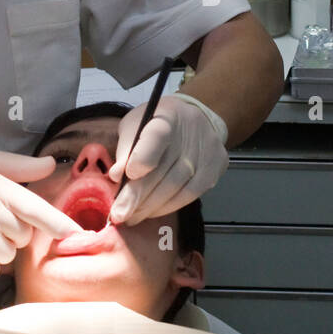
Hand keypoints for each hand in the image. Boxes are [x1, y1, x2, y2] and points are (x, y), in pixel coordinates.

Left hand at [107, 93, 228, 224]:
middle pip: (165, 170)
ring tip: (132, 216)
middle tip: (119, 214)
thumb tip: (116, 176)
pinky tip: (153, 211)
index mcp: (167, 116)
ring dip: (151, 207)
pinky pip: (190, 194)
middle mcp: (191, 131)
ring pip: (177, 187)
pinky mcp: (216, 166)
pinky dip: (168, 206)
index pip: (156, 137)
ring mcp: (207, 150)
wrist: (191, 119)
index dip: (141, 159)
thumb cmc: (155, 124)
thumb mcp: (134, 126)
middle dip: (138, 197)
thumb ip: (126, 149)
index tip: (125, 176)